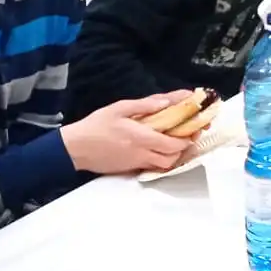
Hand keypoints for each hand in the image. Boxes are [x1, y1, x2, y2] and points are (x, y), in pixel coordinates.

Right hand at [60, 93, 198, 176]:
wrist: (75, 148)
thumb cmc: (96, 125)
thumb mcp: (119, 108)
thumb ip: (145, 105)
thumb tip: (167, 101)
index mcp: (141, 137)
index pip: (173, 143)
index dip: (188, 137)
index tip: (196, 126)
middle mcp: (142, 153)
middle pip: (173, 157)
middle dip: (185, 147)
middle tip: (190, 133)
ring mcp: (136, 163)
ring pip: (164, 165)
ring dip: (175, 155)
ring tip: (177, 140)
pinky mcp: (129, 168)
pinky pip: (152, 167)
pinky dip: (162, 159)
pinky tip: (161, 148)